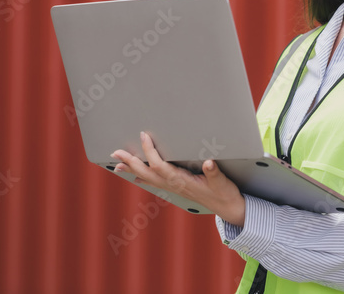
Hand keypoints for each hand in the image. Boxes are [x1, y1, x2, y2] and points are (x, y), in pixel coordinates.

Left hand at [111, 132, 245, 226]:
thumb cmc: (224, 193)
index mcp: (182, 181)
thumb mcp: (222, 182)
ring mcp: (174, 188)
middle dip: (131, 162)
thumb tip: (209, 163)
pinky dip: (142, 177)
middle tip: (116, 152)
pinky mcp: (176, 188)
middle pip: (147, 173)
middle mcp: (174, 185)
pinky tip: (135, 176)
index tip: (144, 136)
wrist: (227, 208)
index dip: (150, 152)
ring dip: (132, 170)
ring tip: (118, 164)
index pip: (160, 166)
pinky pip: (154, 182)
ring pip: (148, 178)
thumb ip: (214, 173)